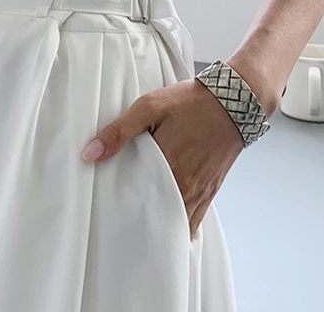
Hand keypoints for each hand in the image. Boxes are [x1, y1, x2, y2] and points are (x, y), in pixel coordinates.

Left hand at [80, 78, 244, 240]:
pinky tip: (166, 218)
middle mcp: (186, 188)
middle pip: (157, 219)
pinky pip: (194, 218)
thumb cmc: (191, 103)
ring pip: (177, 222)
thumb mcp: (149, 107)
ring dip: (160, 224)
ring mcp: (201, 192)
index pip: (138, 205)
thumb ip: (118, 131)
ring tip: (140, 221)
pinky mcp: (211, 190)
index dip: (121, 210)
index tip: (107, 210)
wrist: (234, 100)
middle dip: (139, 222)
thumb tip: (90, 154)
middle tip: (120, 220)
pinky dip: (180, 222)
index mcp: (168, 171)